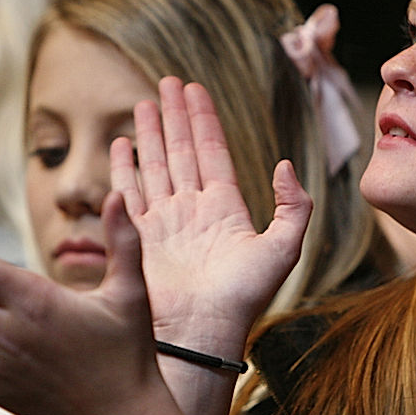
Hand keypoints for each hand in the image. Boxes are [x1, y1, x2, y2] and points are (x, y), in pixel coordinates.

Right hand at [109, 77, 312, 358]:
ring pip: (155, 166)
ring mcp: (164, 223)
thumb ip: (293, 206)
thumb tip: (285, 164)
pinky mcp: (139, 238)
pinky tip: (122, 144)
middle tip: (167, 82)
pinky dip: (124, 168)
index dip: (203, 119)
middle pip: (181, 150)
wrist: (201, 332)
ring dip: (149, 134)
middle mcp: (192, 210)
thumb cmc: (242, 299)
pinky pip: (129, 194)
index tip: (194, 88)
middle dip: (174, 116)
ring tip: (144, 102)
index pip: (212, 151)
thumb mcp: (282, 250)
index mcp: (225, 208)